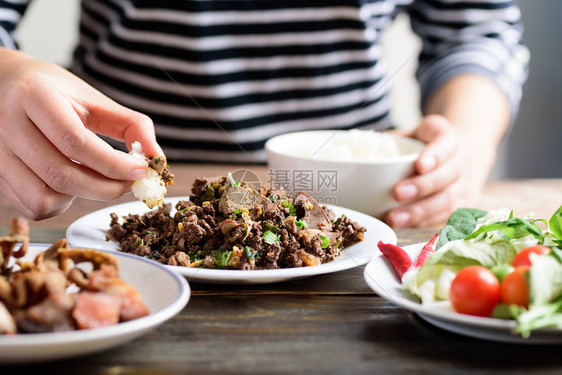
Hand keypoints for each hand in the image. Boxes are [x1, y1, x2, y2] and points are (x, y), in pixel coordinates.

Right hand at [0, 50, 161, 218]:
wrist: (3, 85)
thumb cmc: (55, 92)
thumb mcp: (93, 98)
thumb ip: (131, 124)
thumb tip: (156, 159)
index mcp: (34, 96)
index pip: (75, 142)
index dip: (113, 163)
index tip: (139, 170)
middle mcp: (7, 125)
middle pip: (60, 175)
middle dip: (105, 187)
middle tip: (128, 184)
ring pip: (43, 197)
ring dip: (79, 197)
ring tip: (93, 178)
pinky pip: (31, 207)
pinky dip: (59, 204)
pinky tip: (70, 184)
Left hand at [385, 115, 493, 227]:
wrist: (460, 157)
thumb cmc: (427, 145)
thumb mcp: (413, 134)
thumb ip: (391, 142)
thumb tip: (355, 158)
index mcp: (450, 138)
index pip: (447, 142)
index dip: (436, 155)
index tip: (419, 164)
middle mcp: (463, 162)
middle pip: (448, 175)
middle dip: (423, 186)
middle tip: (397, 194)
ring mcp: (466, 187)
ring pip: (448, 201)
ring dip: (420, 212)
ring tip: (394, 218)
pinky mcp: (462, 208)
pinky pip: (446, 218)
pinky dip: (424, 223)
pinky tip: (404, 226)